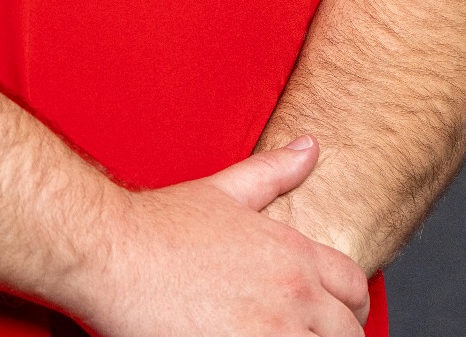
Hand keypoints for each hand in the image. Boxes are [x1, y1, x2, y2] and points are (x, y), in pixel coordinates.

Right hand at [67, 138, 370, 336]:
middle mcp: (293, 292)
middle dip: (333, 336)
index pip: (354, 286)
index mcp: (291, 251)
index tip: (330, 318)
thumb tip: (309, 147)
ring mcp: (273, 331)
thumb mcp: (223, 191)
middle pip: (348, 334)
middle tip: (300, 334)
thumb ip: (273, 171)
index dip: (348, 306)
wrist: (112, 252)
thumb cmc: (159, 225)